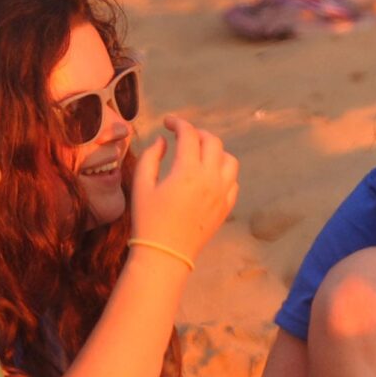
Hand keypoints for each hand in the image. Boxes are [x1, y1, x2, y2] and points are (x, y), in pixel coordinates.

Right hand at [126, 117, 238, 261]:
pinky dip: (223, 172)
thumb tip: (162, 140)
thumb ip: (151, 157)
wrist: (166, 254)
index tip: (167, 123)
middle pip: (213, 142)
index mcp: (187, 172)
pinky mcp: (226, 207)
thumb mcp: (142, 185)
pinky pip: (233, 181)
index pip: (189, 135)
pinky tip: (208, 175)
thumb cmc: (148, 219)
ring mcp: (222, 194)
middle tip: (183, 136)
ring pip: (229, 160)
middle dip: (197, 134)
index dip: (178, 123)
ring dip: (215, 151)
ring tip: (199, 154)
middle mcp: (210, 179)